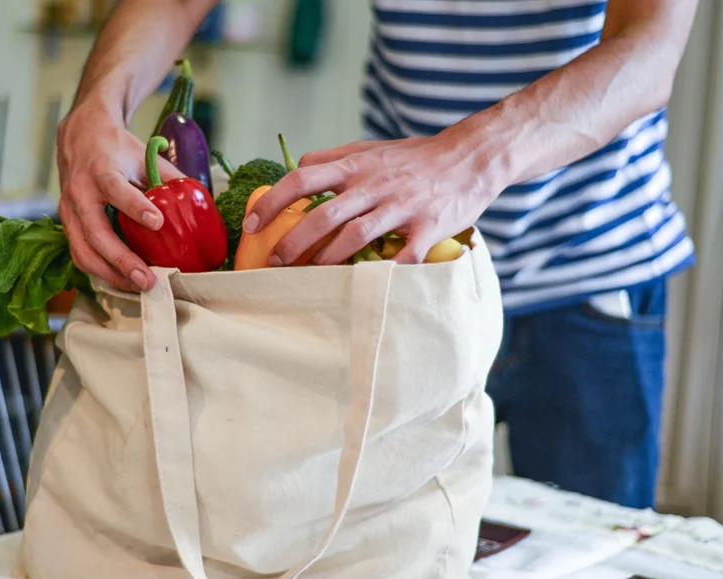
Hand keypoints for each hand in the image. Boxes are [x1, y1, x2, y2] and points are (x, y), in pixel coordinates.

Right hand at [56, 102, 183, 290]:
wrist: (80, 137)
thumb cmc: (116, 149)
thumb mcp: (143, 156)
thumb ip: (167, 179)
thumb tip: (197, 204)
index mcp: (101, 170)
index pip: (116, 189)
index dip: (135, 207)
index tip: (157, 223)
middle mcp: (80, 192)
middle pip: (96, 232)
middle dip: (122, 260)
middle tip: (148, 279)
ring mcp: (69, 211)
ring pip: (83, 251)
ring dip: (111, 274)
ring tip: (138, 287)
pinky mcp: (68, 225)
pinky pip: (80, 254)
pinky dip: (101, 272)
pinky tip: (123, 280)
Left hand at [244, 129, 508, 265]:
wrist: (471, 157)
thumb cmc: (415, 157)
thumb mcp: (371, 148)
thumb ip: (334, 158)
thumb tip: (296, 167)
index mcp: (356, 165)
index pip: (302, 179)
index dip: (272, 203)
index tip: (251, 225)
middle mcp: (375, 184)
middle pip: (323, 215)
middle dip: (294, 243)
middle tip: (275, 263)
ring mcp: (401, 206)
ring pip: (355, 236)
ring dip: (327, 260)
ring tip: (309, 277)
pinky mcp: (428, 227)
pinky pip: (402, 255)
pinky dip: (384, 272)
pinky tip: (366, 286)